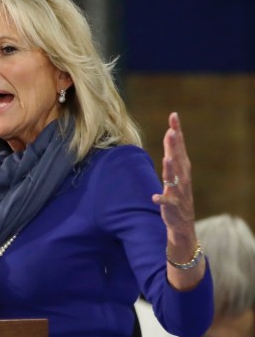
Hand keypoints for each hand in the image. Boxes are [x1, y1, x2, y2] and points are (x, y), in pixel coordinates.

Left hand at [152, 112, 195, 235]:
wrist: (182, 222)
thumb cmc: (177, 192)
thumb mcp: (176, 171)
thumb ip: (173, 153)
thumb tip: (171, 133)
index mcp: (182, 167)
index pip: (179, 145)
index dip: (177, 130)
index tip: (174, 115)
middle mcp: (182, 177)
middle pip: (178, 158)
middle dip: (175, 145)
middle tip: (172, 130)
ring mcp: (178, 191)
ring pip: (174, 178)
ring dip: (170, 169)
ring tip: (167, 158)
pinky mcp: (173, 205)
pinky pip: (166, 201)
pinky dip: (161, 199)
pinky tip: (154, 197)